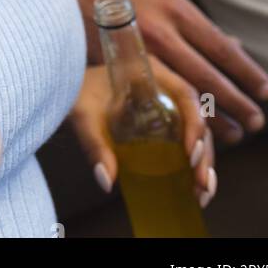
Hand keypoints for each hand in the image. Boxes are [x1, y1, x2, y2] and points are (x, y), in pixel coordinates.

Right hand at [65, 0, 267, 144]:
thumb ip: (196, 26)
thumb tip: (235, 45)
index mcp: (176, 10)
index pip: (221, 46)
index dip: (246, 71)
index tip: (266, 91)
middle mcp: (160, 30)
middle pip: (206, 74)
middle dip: (235, 101)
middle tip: (255, 122)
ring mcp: (138, 51)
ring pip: (182, 91)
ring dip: (211, 116)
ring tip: (233, 133)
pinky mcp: (118, 68)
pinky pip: (154, 98)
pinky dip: (178, 115)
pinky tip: (192, 127)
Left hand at [69, 60, 216, 206]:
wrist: (63, 82)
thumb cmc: (74, 92)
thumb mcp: (83, 115)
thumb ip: (94, 144)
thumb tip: (107, 181)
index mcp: (151, 73)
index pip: (186, 94)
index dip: (195, 123)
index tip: (190, 153)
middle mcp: (164, 87)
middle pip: (196, 118)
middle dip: (204, 153)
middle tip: (202, 184)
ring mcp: (165, 105)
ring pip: (195, 133)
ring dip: (204, 163)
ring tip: (203, 193)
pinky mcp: (160, 122)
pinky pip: (184, 141)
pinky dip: (192, 165)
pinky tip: (195, 189)